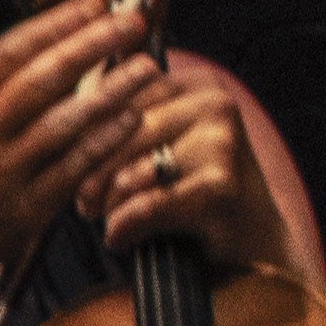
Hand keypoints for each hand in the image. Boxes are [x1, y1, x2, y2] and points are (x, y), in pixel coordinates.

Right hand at [0, 0, 146, 292]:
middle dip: (93, 45)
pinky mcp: (23, 213)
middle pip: (43, 80)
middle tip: (134, 20)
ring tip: (147, 66)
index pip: (8, 52)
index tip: (94, 0)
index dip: (55, 23)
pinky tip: (133, 118)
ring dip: (111, 92)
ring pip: (65, 123)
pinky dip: (104, 142)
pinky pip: (73, 169)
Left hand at [85, 59, 305, 278]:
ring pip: (132, 171)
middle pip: (124, 133)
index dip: (87, 136)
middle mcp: (216, 103)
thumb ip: (127, 114)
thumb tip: (71, 89)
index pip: (122, 98)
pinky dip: (124, 228)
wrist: (255, 242)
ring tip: (106, 219)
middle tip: (83, 203)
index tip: (72, 166)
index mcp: (199, 83)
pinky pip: (147, 206)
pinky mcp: (221, 186)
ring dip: (109, 204)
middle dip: (93, 173)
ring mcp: (222, 143)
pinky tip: (120, 238)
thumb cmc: (195, 191)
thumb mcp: (165, 143)